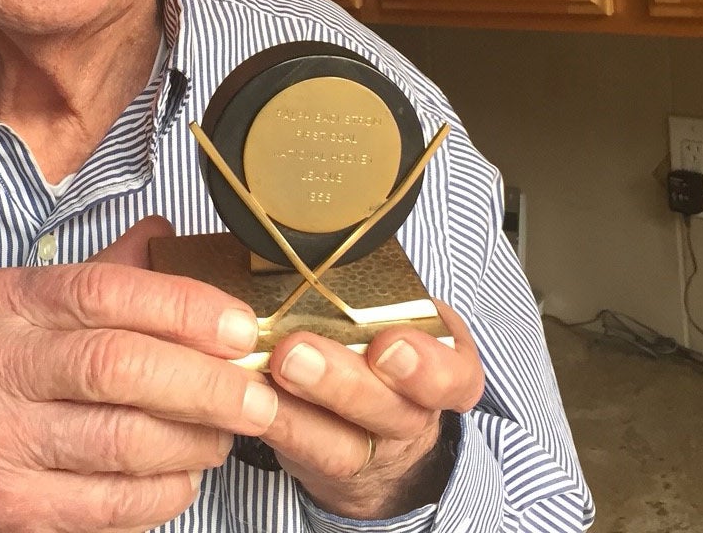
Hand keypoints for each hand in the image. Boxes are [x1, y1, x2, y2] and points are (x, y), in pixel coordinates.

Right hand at [0, 217, 277, 532]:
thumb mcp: (9, 316)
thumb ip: (89, 281)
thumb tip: (165, 236)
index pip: (102, 292)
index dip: (184, 308)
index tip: (239, 326)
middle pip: (119, 367)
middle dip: (206, 383)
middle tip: (256, 393)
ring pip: (123, 440)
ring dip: (195, 441)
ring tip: (226, 433)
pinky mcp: (3, 509)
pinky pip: (110, 503)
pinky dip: (163, 492)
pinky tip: (182, 476)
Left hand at [259, 302, 482, 519]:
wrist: (381, 423)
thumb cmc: (381, 336)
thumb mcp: (399, 304)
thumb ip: (372, 282)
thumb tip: (310, 236)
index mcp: (443, 364)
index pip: (454, 375)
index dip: (426, 366)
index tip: (387, 345)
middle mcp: (413, 413)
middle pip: (393, 411)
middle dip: (345, 382)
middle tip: (297, 350)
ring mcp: (372, 448)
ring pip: (347, 444)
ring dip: (301, 407)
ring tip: (268, 370)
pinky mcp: (328, 465)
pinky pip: (304, 453)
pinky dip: (276, 422)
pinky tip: (248, 397)